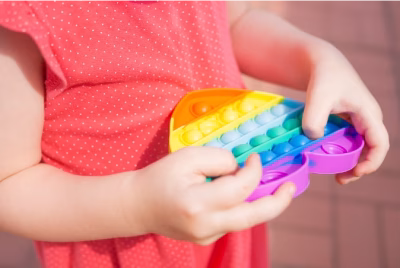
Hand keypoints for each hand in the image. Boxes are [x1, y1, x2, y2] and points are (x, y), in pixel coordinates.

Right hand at [123, 147, 294, 244]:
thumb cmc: (160, 177)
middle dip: (278, 202)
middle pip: (253, 217)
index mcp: (198, 203)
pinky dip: (241, 208)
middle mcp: (205, 226)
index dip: (253, 170)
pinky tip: (238, 196)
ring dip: (260, 203)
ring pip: (245, 220)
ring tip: (273, 188)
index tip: (255, 157)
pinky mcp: (206, 240)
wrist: (139, 205)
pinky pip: (233, 223)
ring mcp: (206, 237)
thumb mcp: (188, 157)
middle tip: (292, 188)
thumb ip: (219, 159)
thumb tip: (241, 168)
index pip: (240, 187)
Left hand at [302, 42, 389, 183]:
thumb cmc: (324, 77)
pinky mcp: (346, 120)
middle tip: (340, 180)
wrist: (321, 63)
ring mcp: (357, 120)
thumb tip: (313, 138)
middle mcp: (367, 119)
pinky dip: (340, 151)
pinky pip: (348, 140)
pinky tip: (325, 156)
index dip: (371, 162)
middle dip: (359, 167)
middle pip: (371, 149)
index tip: (356, 172)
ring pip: (359, 146)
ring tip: (335, 174)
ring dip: (350, 161)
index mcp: (368, 113)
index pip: (379, 143)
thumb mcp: (318, 96)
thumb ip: (314, 118)